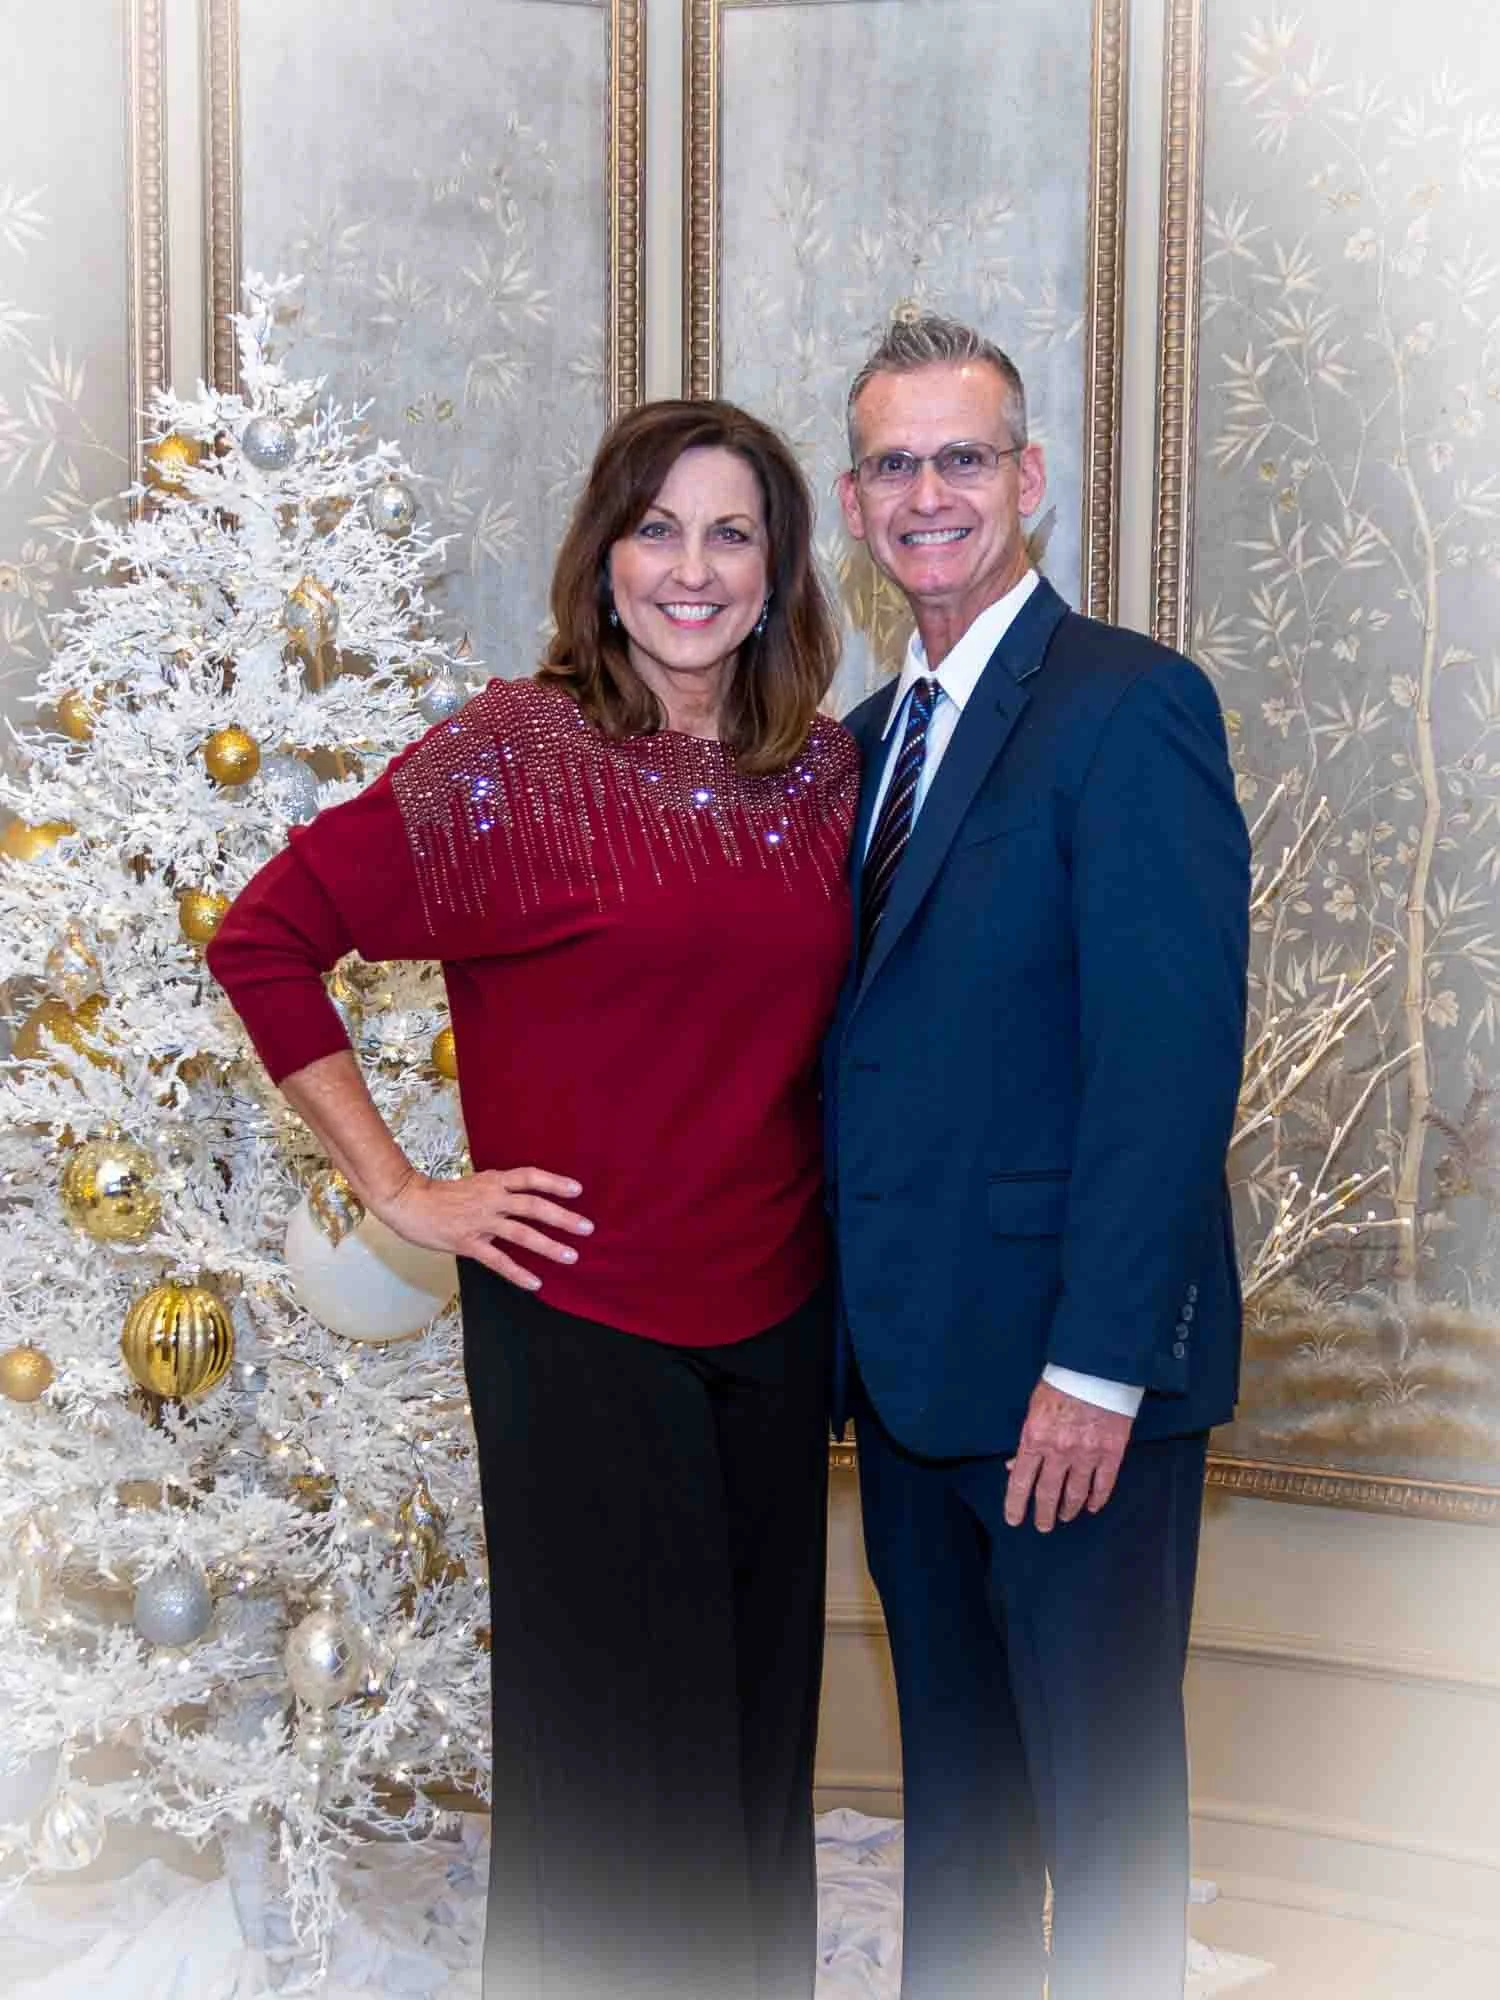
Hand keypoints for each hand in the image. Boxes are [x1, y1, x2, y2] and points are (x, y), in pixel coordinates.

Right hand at [373, 1166, 591, 1292]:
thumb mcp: (475, 1184)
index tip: (578, 1190)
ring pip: (521, 1233)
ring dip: (548, 1245)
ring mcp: (479, 1222)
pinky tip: (535, 1283)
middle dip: (562, 1217)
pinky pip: (498, 1260)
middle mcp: (490, 1199)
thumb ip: (499, 1190)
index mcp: (493, 1181)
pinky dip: (518, 1272)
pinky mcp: (468, 1243)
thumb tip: (524, 1198)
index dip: (554, 1182)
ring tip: (571, 1256)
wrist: (408, 1203)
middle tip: (587, 1228)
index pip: (529, 1177)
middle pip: (533, 1205)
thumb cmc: (441, 1195)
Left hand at [1004, 1380, 1132, 1531]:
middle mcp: (1059, 1452)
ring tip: (1065, 1517)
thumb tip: (1014, 1466)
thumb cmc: (1061, 1383)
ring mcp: (1087, 1454)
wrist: (1098, 1368)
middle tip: (1042, 1526)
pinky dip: (1097, 1499)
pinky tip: (1092, 1507)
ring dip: (1068, 1509)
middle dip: (1043, 1514)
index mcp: (1034, 1438)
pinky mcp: (1111, 1452)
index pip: (1021, 1481)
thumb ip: (1027, 1440)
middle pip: (1048, 1493)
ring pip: (1075, 1493)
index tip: (1014, 1520)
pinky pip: (1104, 1484)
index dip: (1016, 1504)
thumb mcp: (1034, 1408)